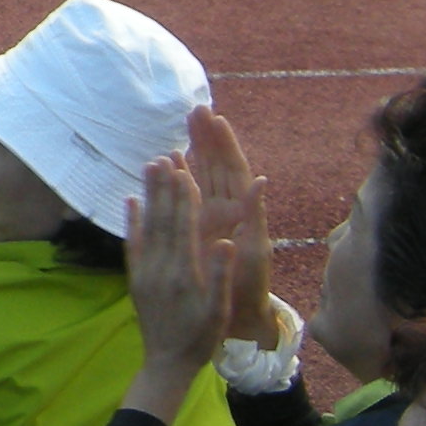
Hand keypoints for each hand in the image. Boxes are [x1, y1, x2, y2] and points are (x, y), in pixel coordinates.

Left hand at [120, 152, 236, 402]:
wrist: (167, 363)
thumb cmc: (201, 337)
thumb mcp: (219, 310)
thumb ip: (221, 275)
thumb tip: (229, 242)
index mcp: (184, 274)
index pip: (183, 227)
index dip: (184, 198)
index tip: (184, 171)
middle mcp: (161, 268)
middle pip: (163, 220)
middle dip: (164, 188)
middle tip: (164, 157)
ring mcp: (145, 272)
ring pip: (146, 227)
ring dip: (148, 196)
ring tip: (148, 168)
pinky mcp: (136, 278)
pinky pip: (132, 244)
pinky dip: (131, 221)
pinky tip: (130, 201)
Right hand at [185, 105, 275, 344]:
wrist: (239, 316)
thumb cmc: (251, 286)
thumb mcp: (256, 250)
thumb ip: (255, 214)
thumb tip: (260, 180)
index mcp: (242, 212)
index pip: (232, 169)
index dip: (223, 144)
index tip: (213, 118)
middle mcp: (226, 212)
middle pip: (215, 167)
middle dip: (206, 139)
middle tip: (195, 110)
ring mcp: (210, 220)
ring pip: (199, 180)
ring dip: (190, 154)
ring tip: (179, 129)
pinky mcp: (195, 232)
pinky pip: (185, 200)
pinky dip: (177, 181)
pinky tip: (164, 166)